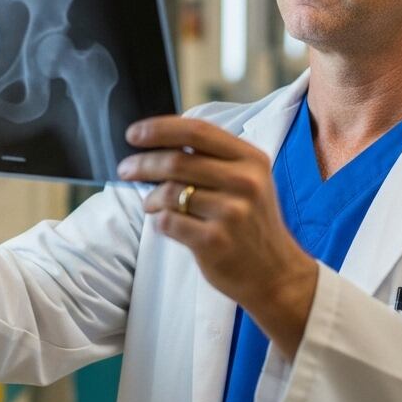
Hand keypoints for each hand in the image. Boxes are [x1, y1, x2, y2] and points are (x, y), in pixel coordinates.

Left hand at [120, 116, 318, 356]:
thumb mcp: (248, 181)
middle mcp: (244, 182)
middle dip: (143, 164)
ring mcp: (231, 212)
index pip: (197, 132)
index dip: (159, 129)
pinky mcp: (214, 241)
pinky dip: (160, 220)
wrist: (276, 273)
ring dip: (151, 197)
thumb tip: (160, 141)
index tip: (133, 134)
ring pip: (169, 192)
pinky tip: (166, 223)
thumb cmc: (252, 222)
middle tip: (125, 170)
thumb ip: (214, 159)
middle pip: (177, 161)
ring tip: (150, 203)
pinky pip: (169, 221)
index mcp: (251, 159)